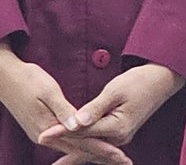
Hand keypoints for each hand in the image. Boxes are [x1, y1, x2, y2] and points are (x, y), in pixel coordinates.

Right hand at [0, 46, 129, 163]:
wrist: (5, 79)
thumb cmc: (28, 80)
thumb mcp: (48, 92)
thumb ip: (63, 110)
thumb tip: (77, 126)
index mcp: (48, 127)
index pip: (81, 141)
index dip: (102, 148)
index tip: (120, 154)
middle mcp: (45, 135)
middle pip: (79, 148)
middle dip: (102, 154)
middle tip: (124, 161)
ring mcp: (42, 133)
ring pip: (73, 146)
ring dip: (93, 151)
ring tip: (112, 156)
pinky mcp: (41, 128)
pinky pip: (65, 141)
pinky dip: (80, 145)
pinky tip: (88, 147)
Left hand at [38, 63, 185, 150]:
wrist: (162, 79)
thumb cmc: (139, 81)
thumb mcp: (116, 90)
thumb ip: (95, 108)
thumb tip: (76, 123)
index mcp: (118, 127)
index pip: (83, 131)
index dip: (61, 131)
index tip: (42, 135)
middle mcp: (120, 137)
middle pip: (86, 144)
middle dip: (64, 148)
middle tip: (42, 148)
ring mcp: (121, 137)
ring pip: (92, 147)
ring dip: (73, 153)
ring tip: (56, 164)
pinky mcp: (121, 134)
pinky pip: (99, 144)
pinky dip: (86, 149)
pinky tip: (75, 153)